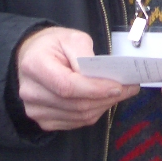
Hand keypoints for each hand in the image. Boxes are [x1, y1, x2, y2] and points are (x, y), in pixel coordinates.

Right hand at [17, 27, 138, 130]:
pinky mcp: (43, 121)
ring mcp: (35, 110)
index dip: (95, 89)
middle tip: (129, 88)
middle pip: (75, 104)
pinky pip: (75, 122)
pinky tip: (102, 100)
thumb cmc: (53, 44)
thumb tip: (104, 76)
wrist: (32, 56)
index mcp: (35, 65)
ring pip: (78, 116)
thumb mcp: (71, 38)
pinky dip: (93, 113)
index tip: (118, 86)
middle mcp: (31, 92)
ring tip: (119, 93)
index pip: (67, 86)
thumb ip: (85, 55)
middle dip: (106, 98)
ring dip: (103, 106)